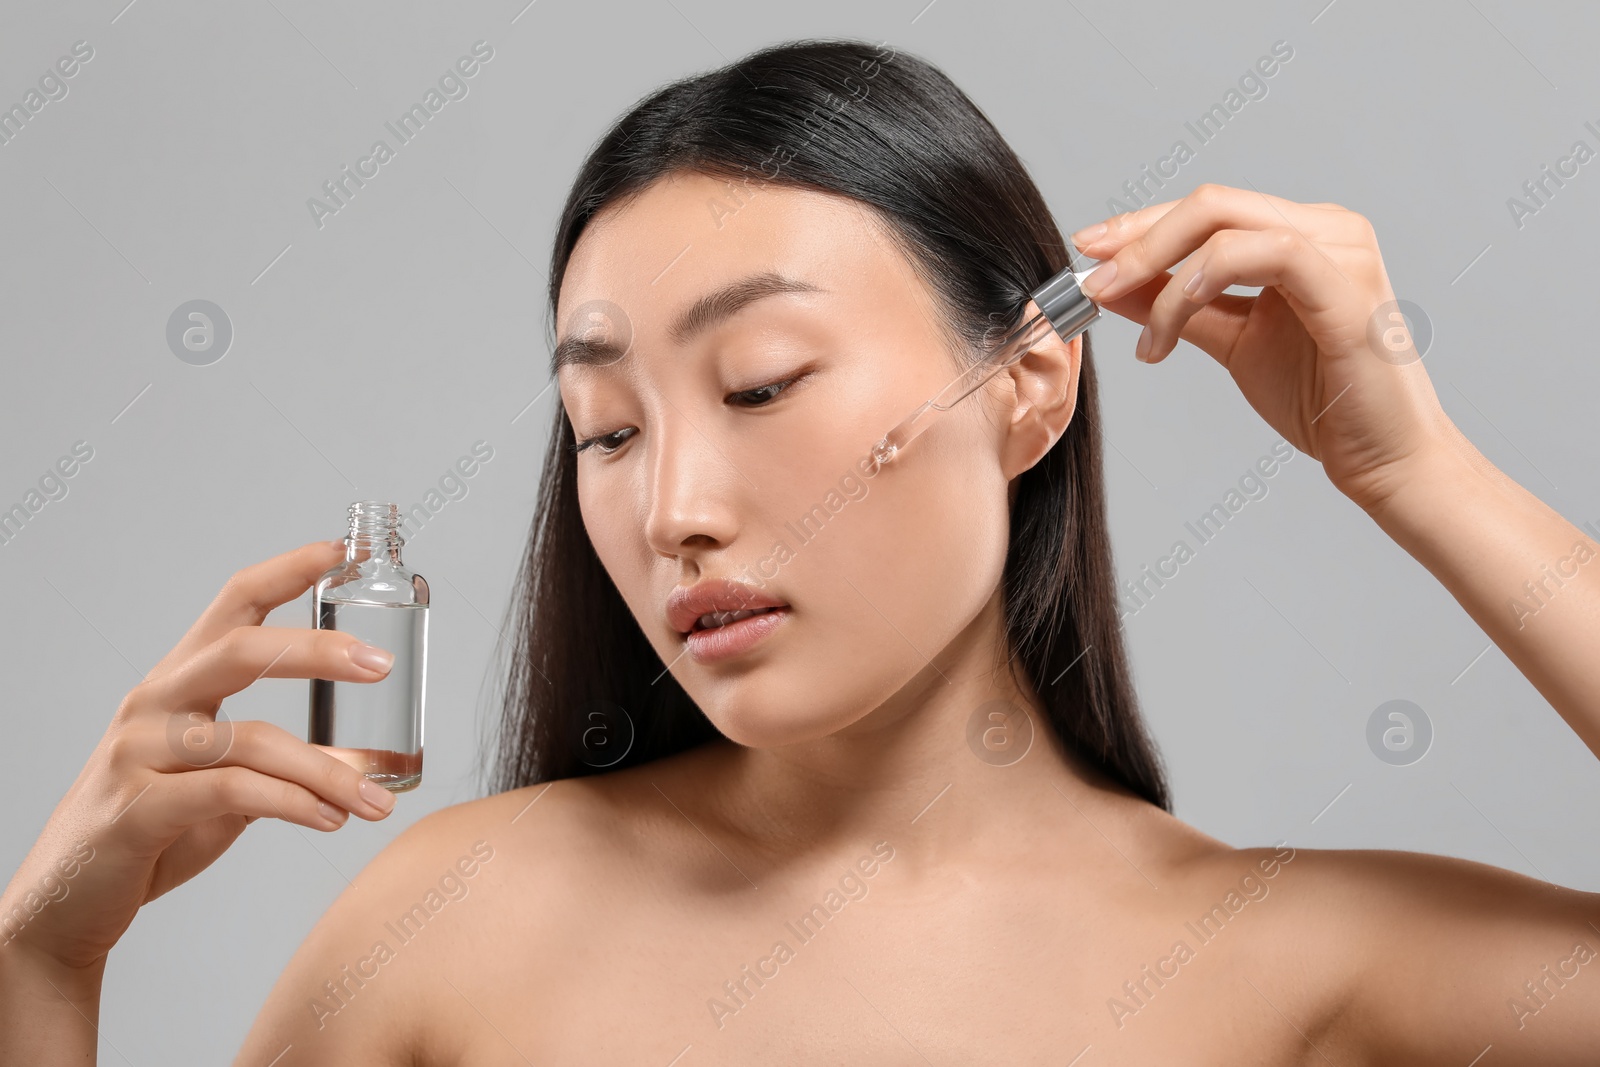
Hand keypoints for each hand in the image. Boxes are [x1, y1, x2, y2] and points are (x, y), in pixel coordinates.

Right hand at [0, 541, 398, 972]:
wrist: (65, 902)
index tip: (341, 550)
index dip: (288, 570)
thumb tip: (345, 770)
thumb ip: (267, 765)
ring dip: (325, 771)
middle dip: (318, 651)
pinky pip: (228, 793)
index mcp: (179, 682)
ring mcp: (139, 753)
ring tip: (374, 802)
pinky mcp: (136, 809)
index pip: (234, 603)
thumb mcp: (215, 786)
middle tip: (382, 665)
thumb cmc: (147, 832)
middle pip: (242, 650)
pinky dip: (289, 803)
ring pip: (250, 739)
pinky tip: (327, 820)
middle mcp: (156, 703)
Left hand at [1073, 183, 1459, 512]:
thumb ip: (1178, 308)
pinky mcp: (1348, 288)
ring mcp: (1343, 252)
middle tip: (1092, 280)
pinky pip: (1268, 255)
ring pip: (1228, 224)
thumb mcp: (1231, 343)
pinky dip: (1203, 280)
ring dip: (1161, 269)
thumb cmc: (1321, 400)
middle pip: (1211, 204)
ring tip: (1134, 325)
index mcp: (1303, 234)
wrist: (1384, 460)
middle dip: (1138, 240)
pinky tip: (1170, 323)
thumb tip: (1114, 284)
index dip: (1140, 227)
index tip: (1087, 254)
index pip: (1208, 210)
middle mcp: (1328, 228)